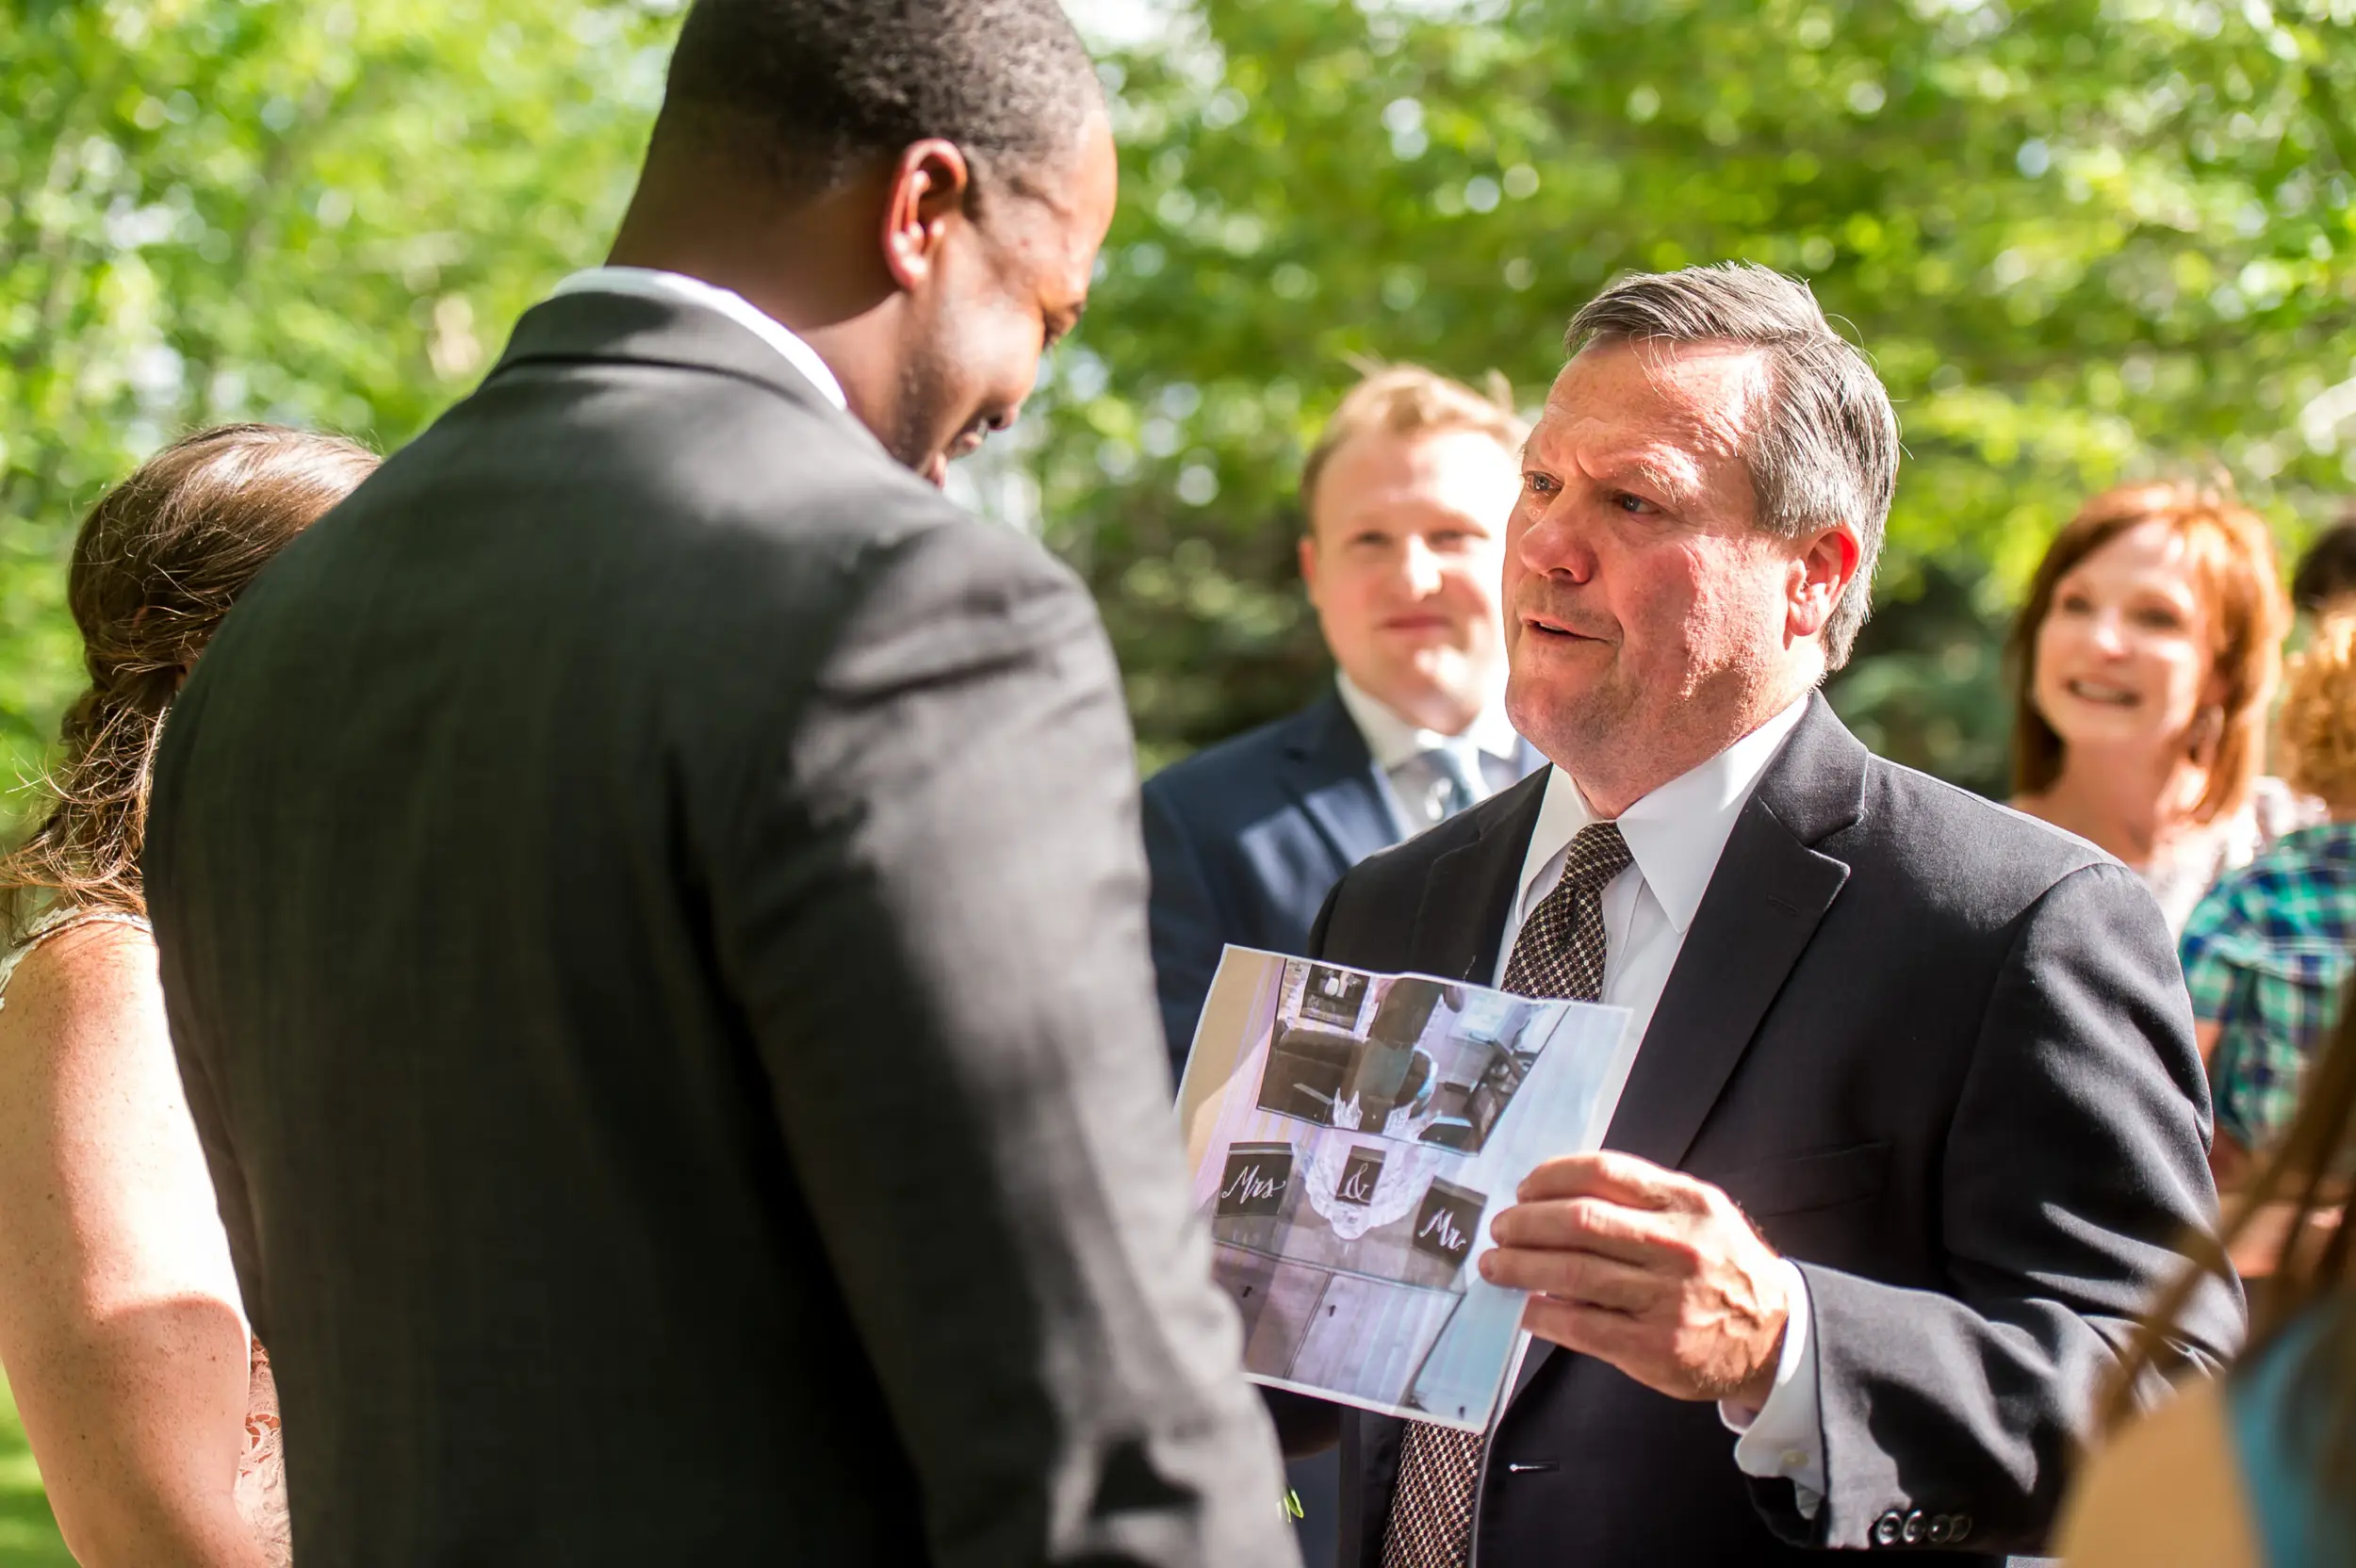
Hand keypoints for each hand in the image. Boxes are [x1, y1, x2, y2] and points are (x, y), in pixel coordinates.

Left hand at [1478, 1150, 1788, 1407]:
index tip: (1525, 1189)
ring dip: (1521, 1267)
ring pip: (1572, 1273)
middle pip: (1579, 1222)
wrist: (1776, 1337)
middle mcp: (1678, 1246)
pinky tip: (1525, 1308)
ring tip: (1497, 1265)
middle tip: (1500, 1229)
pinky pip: (1580, 1326)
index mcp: (1687, 1203)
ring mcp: (1666, 1299)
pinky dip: (1542, 1314)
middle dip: (1525, 1223)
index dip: (1552, 1177)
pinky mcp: (1653, 1348)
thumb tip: (1555, 1198)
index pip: (1603, 1173)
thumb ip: (1641, 1200)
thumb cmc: (1723, 1267)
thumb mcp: (1700, 1214)